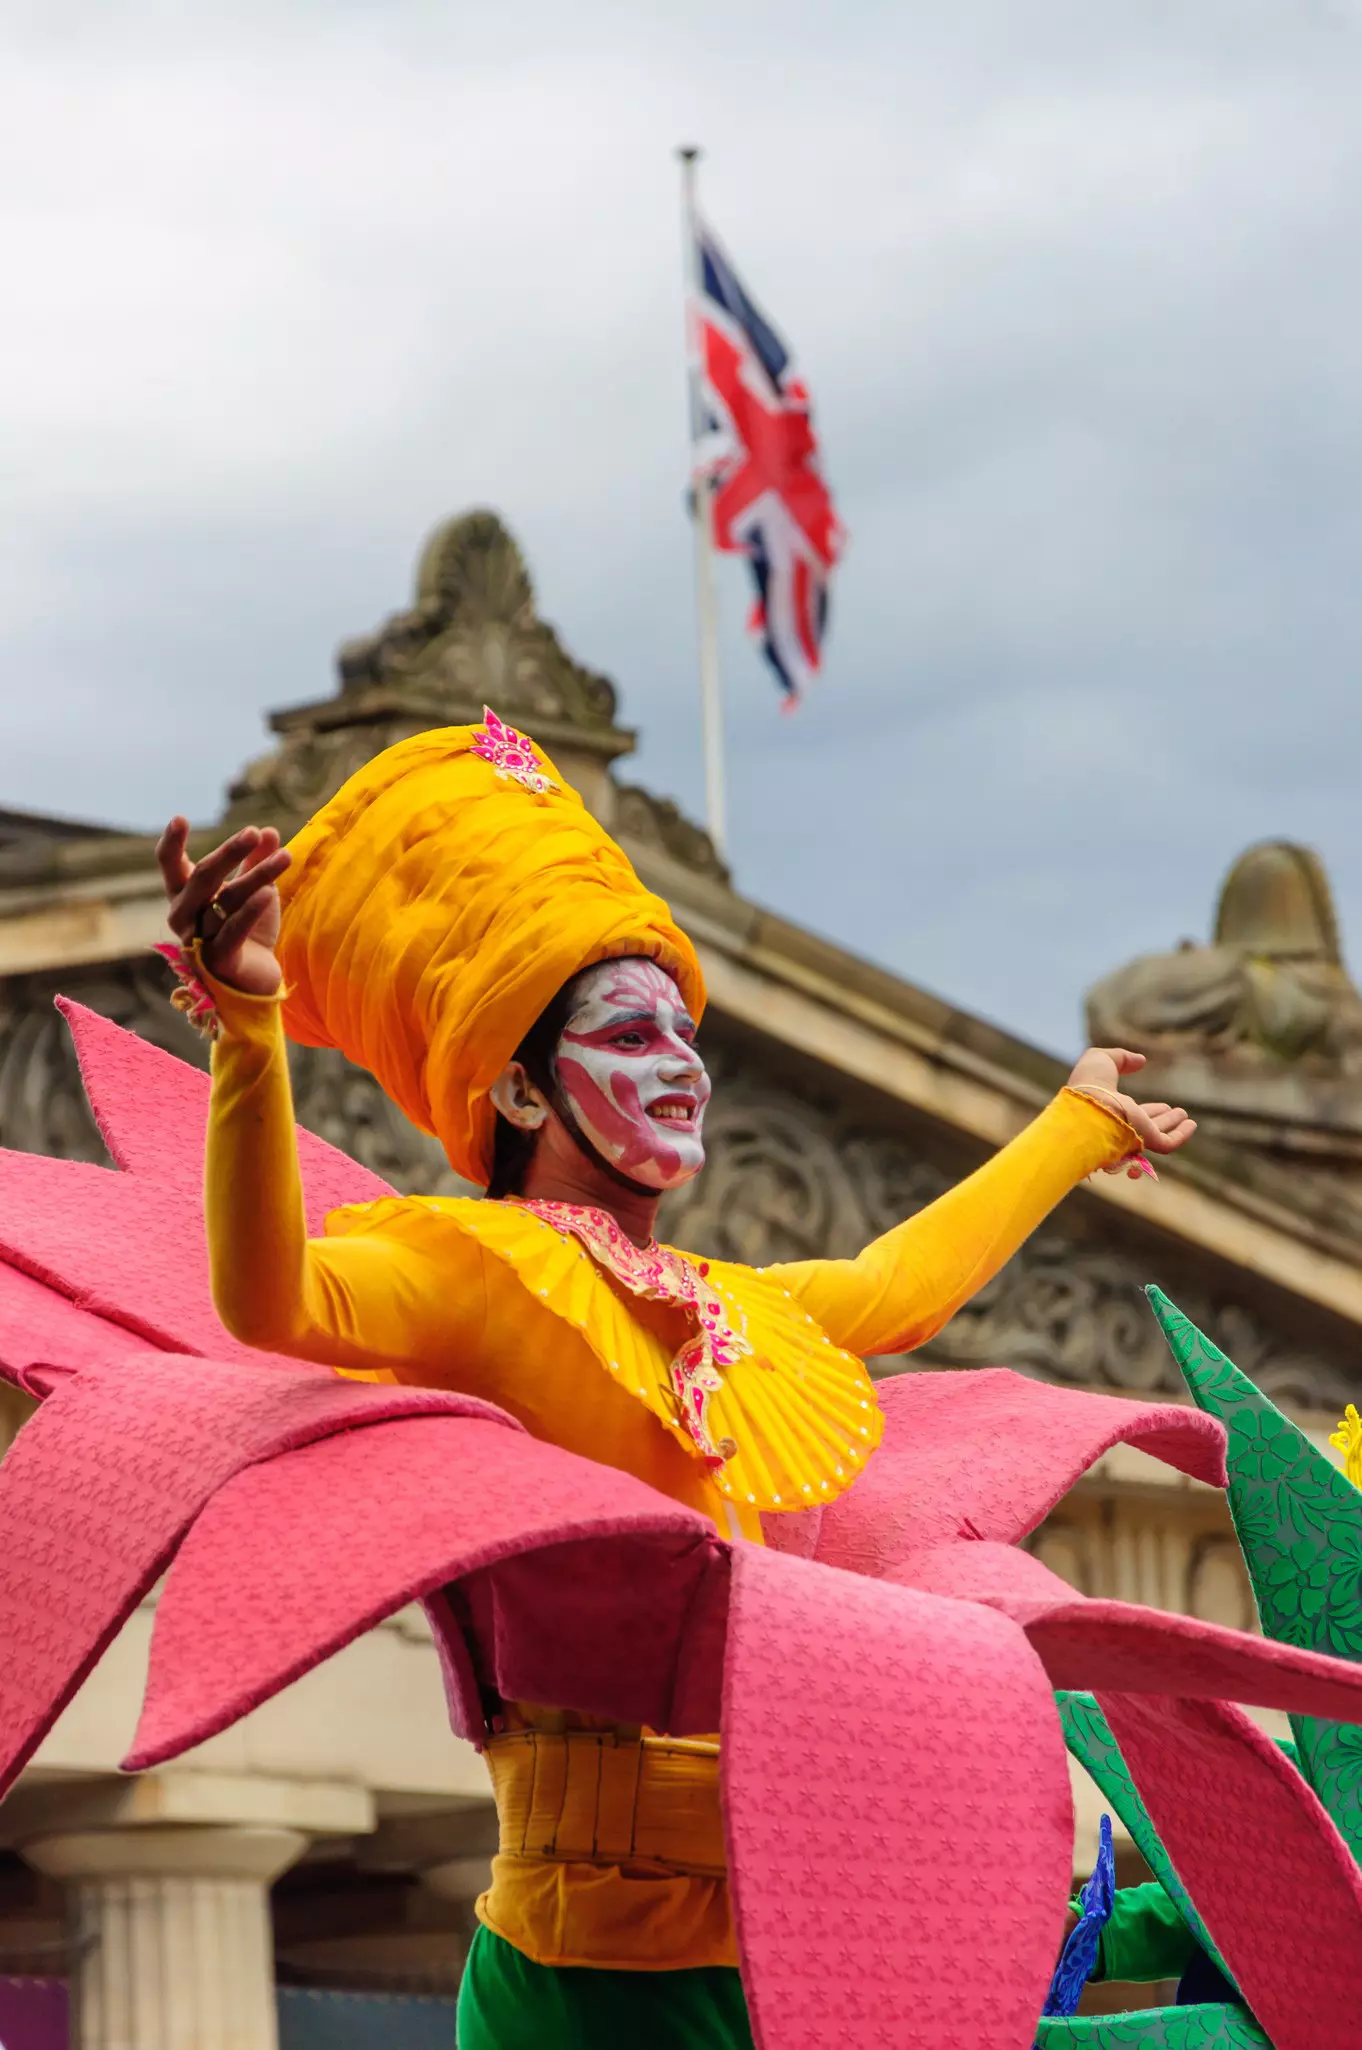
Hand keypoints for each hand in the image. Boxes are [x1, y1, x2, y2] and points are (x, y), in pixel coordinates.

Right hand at [156, 817, 290, 995]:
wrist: (254, 983)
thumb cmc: (247, 932)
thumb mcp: (252, 892)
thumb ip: (255, 862)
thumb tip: (267, 831)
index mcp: (184, 896)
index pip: (170, 866)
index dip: (172, 844)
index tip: (180, 819)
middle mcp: (184, 917)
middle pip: (202, 878)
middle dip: (229, 853)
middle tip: (253, 832)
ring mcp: (198, 940)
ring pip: (226, 900)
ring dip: (258, 875)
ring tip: (286, 857)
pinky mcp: (219, 961)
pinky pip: (234, 930)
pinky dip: (252, 911)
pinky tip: (270, 892)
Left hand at [1066, 1046, 1196, 1174]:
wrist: (1088, 1104)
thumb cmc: (1089, 1082)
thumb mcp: (1101, 1059)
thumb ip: (1121, 1057)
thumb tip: (1140, 1061)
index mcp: (1109, 1109)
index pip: (1129, 1112)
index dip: (1145, 1109)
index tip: (1159, 1103)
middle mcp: (1121, 1125)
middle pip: (1144, 1126)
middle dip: (1159, 1120)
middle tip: (1172, 1109)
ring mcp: (1133, 1135)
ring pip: (1157, 1134)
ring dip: (1172, 1125)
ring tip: (1185, 1115)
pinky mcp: (1146, 1140)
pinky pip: (1167, 1143)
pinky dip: (1181, 1135)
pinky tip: (1192, 1124)